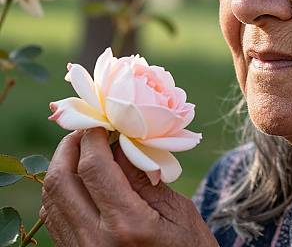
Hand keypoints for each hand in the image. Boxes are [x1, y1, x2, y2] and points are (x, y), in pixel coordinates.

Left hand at [40, 128, 218, 246]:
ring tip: (84, 149)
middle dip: (70, 146)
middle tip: (89, 129)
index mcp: (127, 226)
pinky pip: (53, 219)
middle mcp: (95, 242)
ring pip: (51, 199)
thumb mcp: (177, 210)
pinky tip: (80, 178)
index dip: (93, 136)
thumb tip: (120, 142)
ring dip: (62, 166)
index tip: (103, 119)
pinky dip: (61, 191)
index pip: (94, 168)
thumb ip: (144, 177)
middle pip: (61, 181)